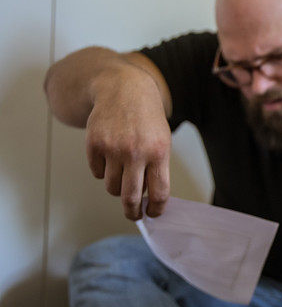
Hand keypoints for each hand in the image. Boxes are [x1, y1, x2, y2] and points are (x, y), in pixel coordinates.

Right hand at [84, 68, 170, 219]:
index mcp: (159, 152)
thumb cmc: (147, 119)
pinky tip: (110, 156)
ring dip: (117, 188)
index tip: (153, 214)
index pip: (159, 192)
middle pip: (131, 197)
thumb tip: (150, 200)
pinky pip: (97, 173)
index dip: (156, 209)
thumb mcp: (161, 140)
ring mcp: (113, 149)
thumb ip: (157, 168)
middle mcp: (136, 152)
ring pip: (112, 188)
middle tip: (133, 215)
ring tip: (122, 174)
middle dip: (132, 212)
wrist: (123, 90)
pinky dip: (103, 171)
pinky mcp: (94, 145)